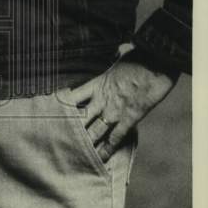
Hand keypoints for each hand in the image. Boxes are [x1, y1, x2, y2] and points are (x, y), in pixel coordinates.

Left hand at [60, 56, 175, 160]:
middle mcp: (101, 99)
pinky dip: (107, 149)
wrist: (156, 62)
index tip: (51, 116)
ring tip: (74, 155)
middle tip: (58, 142)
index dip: (62, 107)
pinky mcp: (129, 119)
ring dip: (86, 144)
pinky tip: (100, 159)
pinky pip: (115, 138)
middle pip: (80, 118)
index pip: (72, 97)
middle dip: (70, 131)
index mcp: (97, 83)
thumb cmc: (139, 56)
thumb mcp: (119, 55)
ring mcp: (114, 111)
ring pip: (94, 131)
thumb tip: (119, 48)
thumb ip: (113, 57)